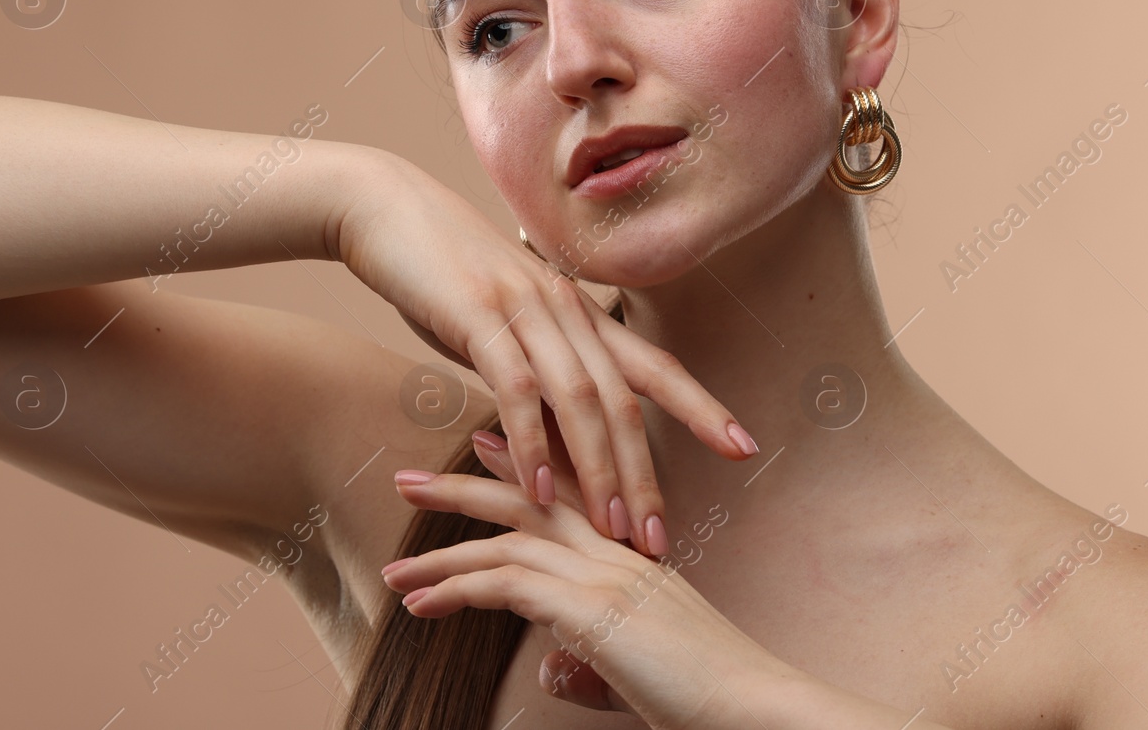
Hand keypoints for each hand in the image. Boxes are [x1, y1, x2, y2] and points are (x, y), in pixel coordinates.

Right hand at [337, 148, 758, 555]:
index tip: (745, 447)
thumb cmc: (442, 275)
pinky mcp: (478, 316)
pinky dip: (530, 445)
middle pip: (624, 399)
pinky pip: (516, 389)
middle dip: (646, 473)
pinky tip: (539, 491)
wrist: (384, 209)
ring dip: (600, 470)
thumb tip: (555, 444)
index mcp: (579, 312)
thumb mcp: (501, 330)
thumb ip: (534, 380)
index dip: (702, 406)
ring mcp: (525, 310)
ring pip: (581, 399)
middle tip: (659, 538)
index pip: (655, 366)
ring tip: (613, 530)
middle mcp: (565, 309)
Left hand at [384, 468, 800, 728]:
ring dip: (440, 550)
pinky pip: (506, 587)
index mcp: (634, 559)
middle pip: (527, 501)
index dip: (522, 467)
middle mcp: (617, 554)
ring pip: (506, 541)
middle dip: (462, 488)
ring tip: (390, 569)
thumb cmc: (713, 697)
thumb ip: (594, 659)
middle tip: (409, 479)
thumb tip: (553, 667)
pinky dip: (456, 591)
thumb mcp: (644, 670)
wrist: (756, 707)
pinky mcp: (591, 609)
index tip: (483, 445)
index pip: (570, 494)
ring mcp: (605, 576)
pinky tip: (421, 605)